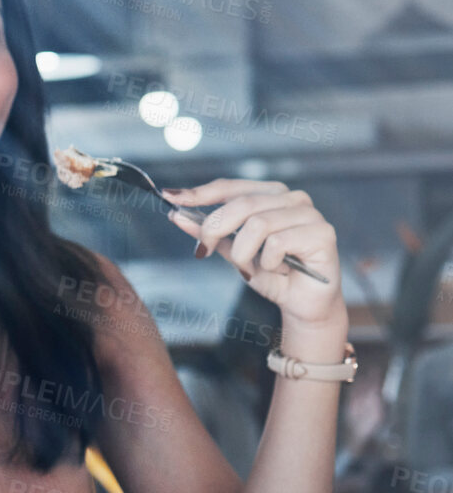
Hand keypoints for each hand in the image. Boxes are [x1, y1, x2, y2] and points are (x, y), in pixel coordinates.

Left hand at [165, 179, 343, 331]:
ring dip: (243, 254)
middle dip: (214, 229)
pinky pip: (278, 243)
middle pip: (241, 204)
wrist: (302, 305)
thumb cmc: (271, 275)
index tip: (170, 198)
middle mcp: (292, 198)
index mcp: (271, 195)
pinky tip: (279, 270)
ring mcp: (310, 213)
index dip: (199, 192)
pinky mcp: (322, 233)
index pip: (231, 187)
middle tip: (204, 251)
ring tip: (251, 268)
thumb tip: (177, 216)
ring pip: (258, 224)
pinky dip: (268, 262)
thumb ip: (210, 234)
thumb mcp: (233, 253)